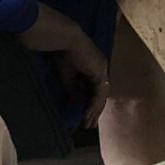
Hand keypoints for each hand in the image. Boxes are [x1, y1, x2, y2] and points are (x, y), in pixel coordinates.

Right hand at [22, 9, 110, 128]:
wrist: (65, 38)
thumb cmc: (63, 53)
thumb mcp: (67, 76)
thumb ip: (74, 89)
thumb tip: (77, 103)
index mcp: (93, 66)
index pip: (94, 89)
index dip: (90, 103)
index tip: (84, 116)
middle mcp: (100, 68)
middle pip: (100, 93)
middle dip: (95, 110)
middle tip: (89, 125)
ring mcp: (102, 69)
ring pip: (101, 95)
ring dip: (94, 110)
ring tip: (88, 123)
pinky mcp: (100, 71)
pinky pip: (99, 92)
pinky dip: (93, 104)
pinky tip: (87, 114)